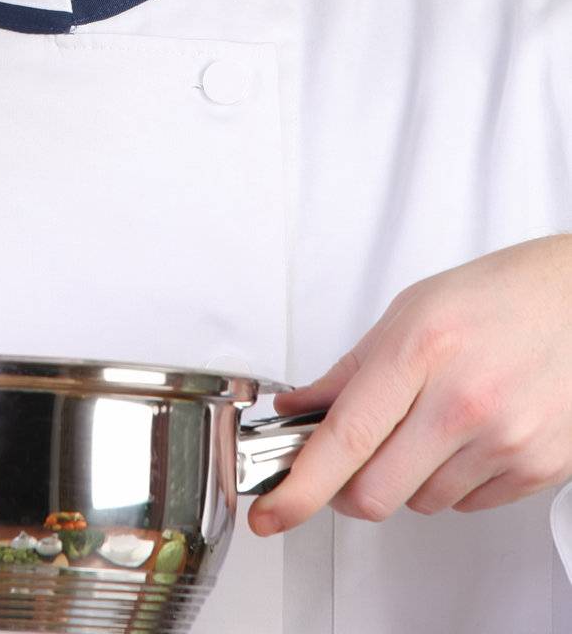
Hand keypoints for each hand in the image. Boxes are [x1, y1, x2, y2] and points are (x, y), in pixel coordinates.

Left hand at [248, 235, 571, 535]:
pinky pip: (466, 505)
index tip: (272, 510)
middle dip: (348, 487)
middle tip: (348, 460)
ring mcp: (504, 440)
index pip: (345, 438)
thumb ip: (350, 369)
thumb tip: (299, 409)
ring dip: (406, 479)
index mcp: (422, 349)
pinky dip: (451, 482)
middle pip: (375, 492)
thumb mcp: (411, 311)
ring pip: (419, 503)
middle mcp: (464, 400)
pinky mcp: (536, 469)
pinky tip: (466, 436)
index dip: (300, 486)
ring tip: (429, 423)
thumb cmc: (498, 296)